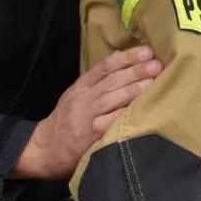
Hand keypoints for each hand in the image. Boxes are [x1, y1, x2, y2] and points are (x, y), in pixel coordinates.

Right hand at [11, 45, 161, 180]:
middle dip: (135, 70)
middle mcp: (83, 98)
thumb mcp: (76, 96)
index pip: (105, 66)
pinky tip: (140, 110)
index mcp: (81, 86)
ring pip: (111, 99)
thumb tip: (125, 62)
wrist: (44, 150)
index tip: (146, 51)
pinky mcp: (89, 136)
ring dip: (133, 89)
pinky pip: (109, 122)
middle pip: (112, 80)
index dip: (126, 57)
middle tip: (156, 64)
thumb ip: (97, 83)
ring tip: (152, 82)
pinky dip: (124, 115)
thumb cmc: (66, 121)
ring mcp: (86, 117)